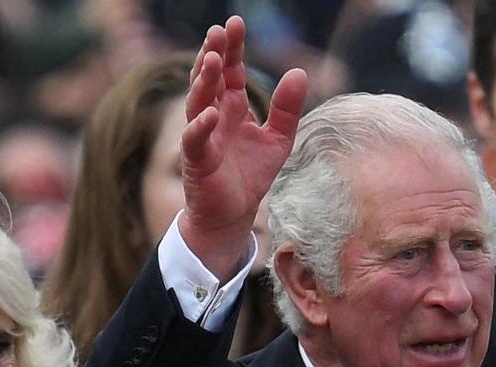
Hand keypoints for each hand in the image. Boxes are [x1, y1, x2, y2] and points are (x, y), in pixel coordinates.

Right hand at [180, 16, 307, 279]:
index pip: (231, 71)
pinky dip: (200, 126)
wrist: (232, 215)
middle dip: (213, 56)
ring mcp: (202, 138)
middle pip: (211, 80)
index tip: (234, 23)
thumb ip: (288, 108)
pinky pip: (195, 140)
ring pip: (198, 103)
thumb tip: (300, 71)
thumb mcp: (278, 139)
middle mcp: (214, 117)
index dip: (233, 49)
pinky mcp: (197, 162)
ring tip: (212, 61)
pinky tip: (211, 112)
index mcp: (232, 108)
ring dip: (203, 83)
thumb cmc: (250, 175)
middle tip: (217, 32)